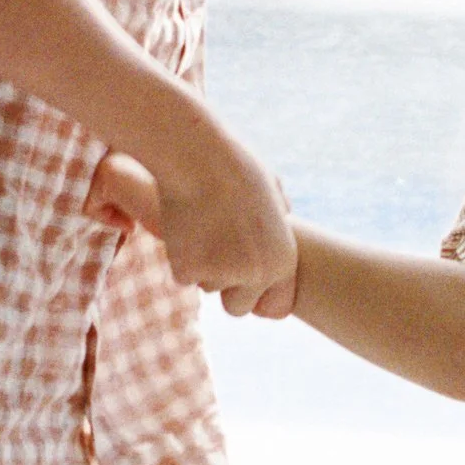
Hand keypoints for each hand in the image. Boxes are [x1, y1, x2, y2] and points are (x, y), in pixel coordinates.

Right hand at [89, 142, 297, 317]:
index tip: (246, 285)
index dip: (259, 297)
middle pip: (237, 307)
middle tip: (216, 253)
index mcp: (283, 259)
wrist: (196, 157)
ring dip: (202, 266)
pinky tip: (184, 226)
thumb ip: (278, 216)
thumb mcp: (273, 190)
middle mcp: (257, 274)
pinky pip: (182, 275)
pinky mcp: (187, 270)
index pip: (277, 307)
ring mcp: (221, 275)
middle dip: (226, 287)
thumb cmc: (234, 166)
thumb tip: (283, 216)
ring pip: (206, 287)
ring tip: (202, 225)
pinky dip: (180, 257)